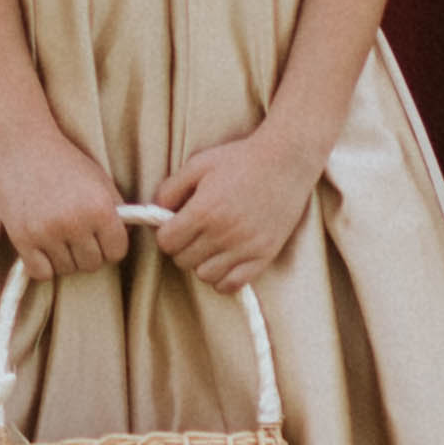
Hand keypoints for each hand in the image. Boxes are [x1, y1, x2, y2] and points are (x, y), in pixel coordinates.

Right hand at [0, 105, 131, 281]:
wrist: (19, 143)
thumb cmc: (62, 160)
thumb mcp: (99, 179)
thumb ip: (114, 211)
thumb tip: (123, 240)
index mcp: (100, 208)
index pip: (117, 252)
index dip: (109, 244)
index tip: (99, 234)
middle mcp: (76, 223)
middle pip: (92, 265)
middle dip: (86, 251)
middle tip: (74, 231)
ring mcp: (47, 233)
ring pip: (67, 270)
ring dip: (64, 257)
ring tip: (55, 232)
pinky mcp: (22, 239)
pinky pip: (41, 273)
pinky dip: (42, 264)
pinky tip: (40, 245)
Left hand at [151, 112, 330, 296]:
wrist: (286, 160)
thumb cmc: (240, 159)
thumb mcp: (198, 164)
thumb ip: (171, 189)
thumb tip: (157, 211)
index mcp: (204, 210)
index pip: (167, 242)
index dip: (166, 234)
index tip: (175, 225)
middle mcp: (224, 233)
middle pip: (183, 260)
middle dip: (182, 247)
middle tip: (194, 232)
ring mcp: (245, 247)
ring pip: (205, 275)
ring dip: (202, 263)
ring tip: (211, 245)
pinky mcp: (264, 255)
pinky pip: (233, 285)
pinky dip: (224, 278)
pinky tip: (225, 260)